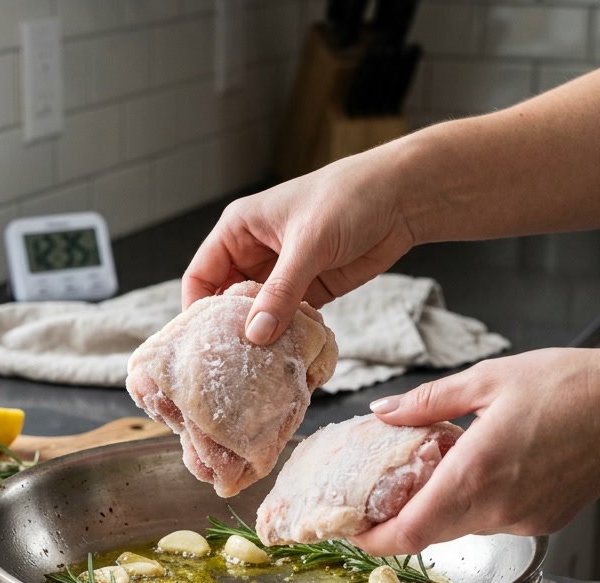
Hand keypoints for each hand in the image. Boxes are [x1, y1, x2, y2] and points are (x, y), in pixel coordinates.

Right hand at [181, 147, 414, 344]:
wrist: (403, 197)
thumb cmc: (349, 198)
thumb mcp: (309, 243)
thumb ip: (281, 291)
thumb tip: (255, 334)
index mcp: (239, 229)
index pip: (201, 275)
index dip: (197, 308)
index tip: (201, 343)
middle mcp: (255, 252)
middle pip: (227, 300)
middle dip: (229, 329)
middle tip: (229, 364)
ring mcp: (283, 274)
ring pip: (259, 314)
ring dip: (261, 337)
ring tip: (257, 368)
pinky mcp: (311, 290)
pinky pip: (288, 320)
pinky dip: (287, 337)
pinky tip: (288, 357)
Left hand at [351, 347, 599, 554]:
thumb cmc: (573, 386)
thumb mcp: (487, 380)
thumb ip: (427, 402)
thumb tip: (384, 411)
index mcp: (476, 473)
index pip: (410, 532)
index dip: (374, 540)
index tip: (352, 532)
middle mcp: (499, 507)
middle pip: (431, 532)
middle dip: (401, 518)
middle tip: (381, 492)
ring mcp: (524, 520)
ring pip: (462, 526)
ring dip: (439, 506)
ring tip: (436, 465)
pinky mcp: (544, 522)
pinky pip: (493, 520)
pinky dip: (474, 502)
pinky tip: (480, 468)